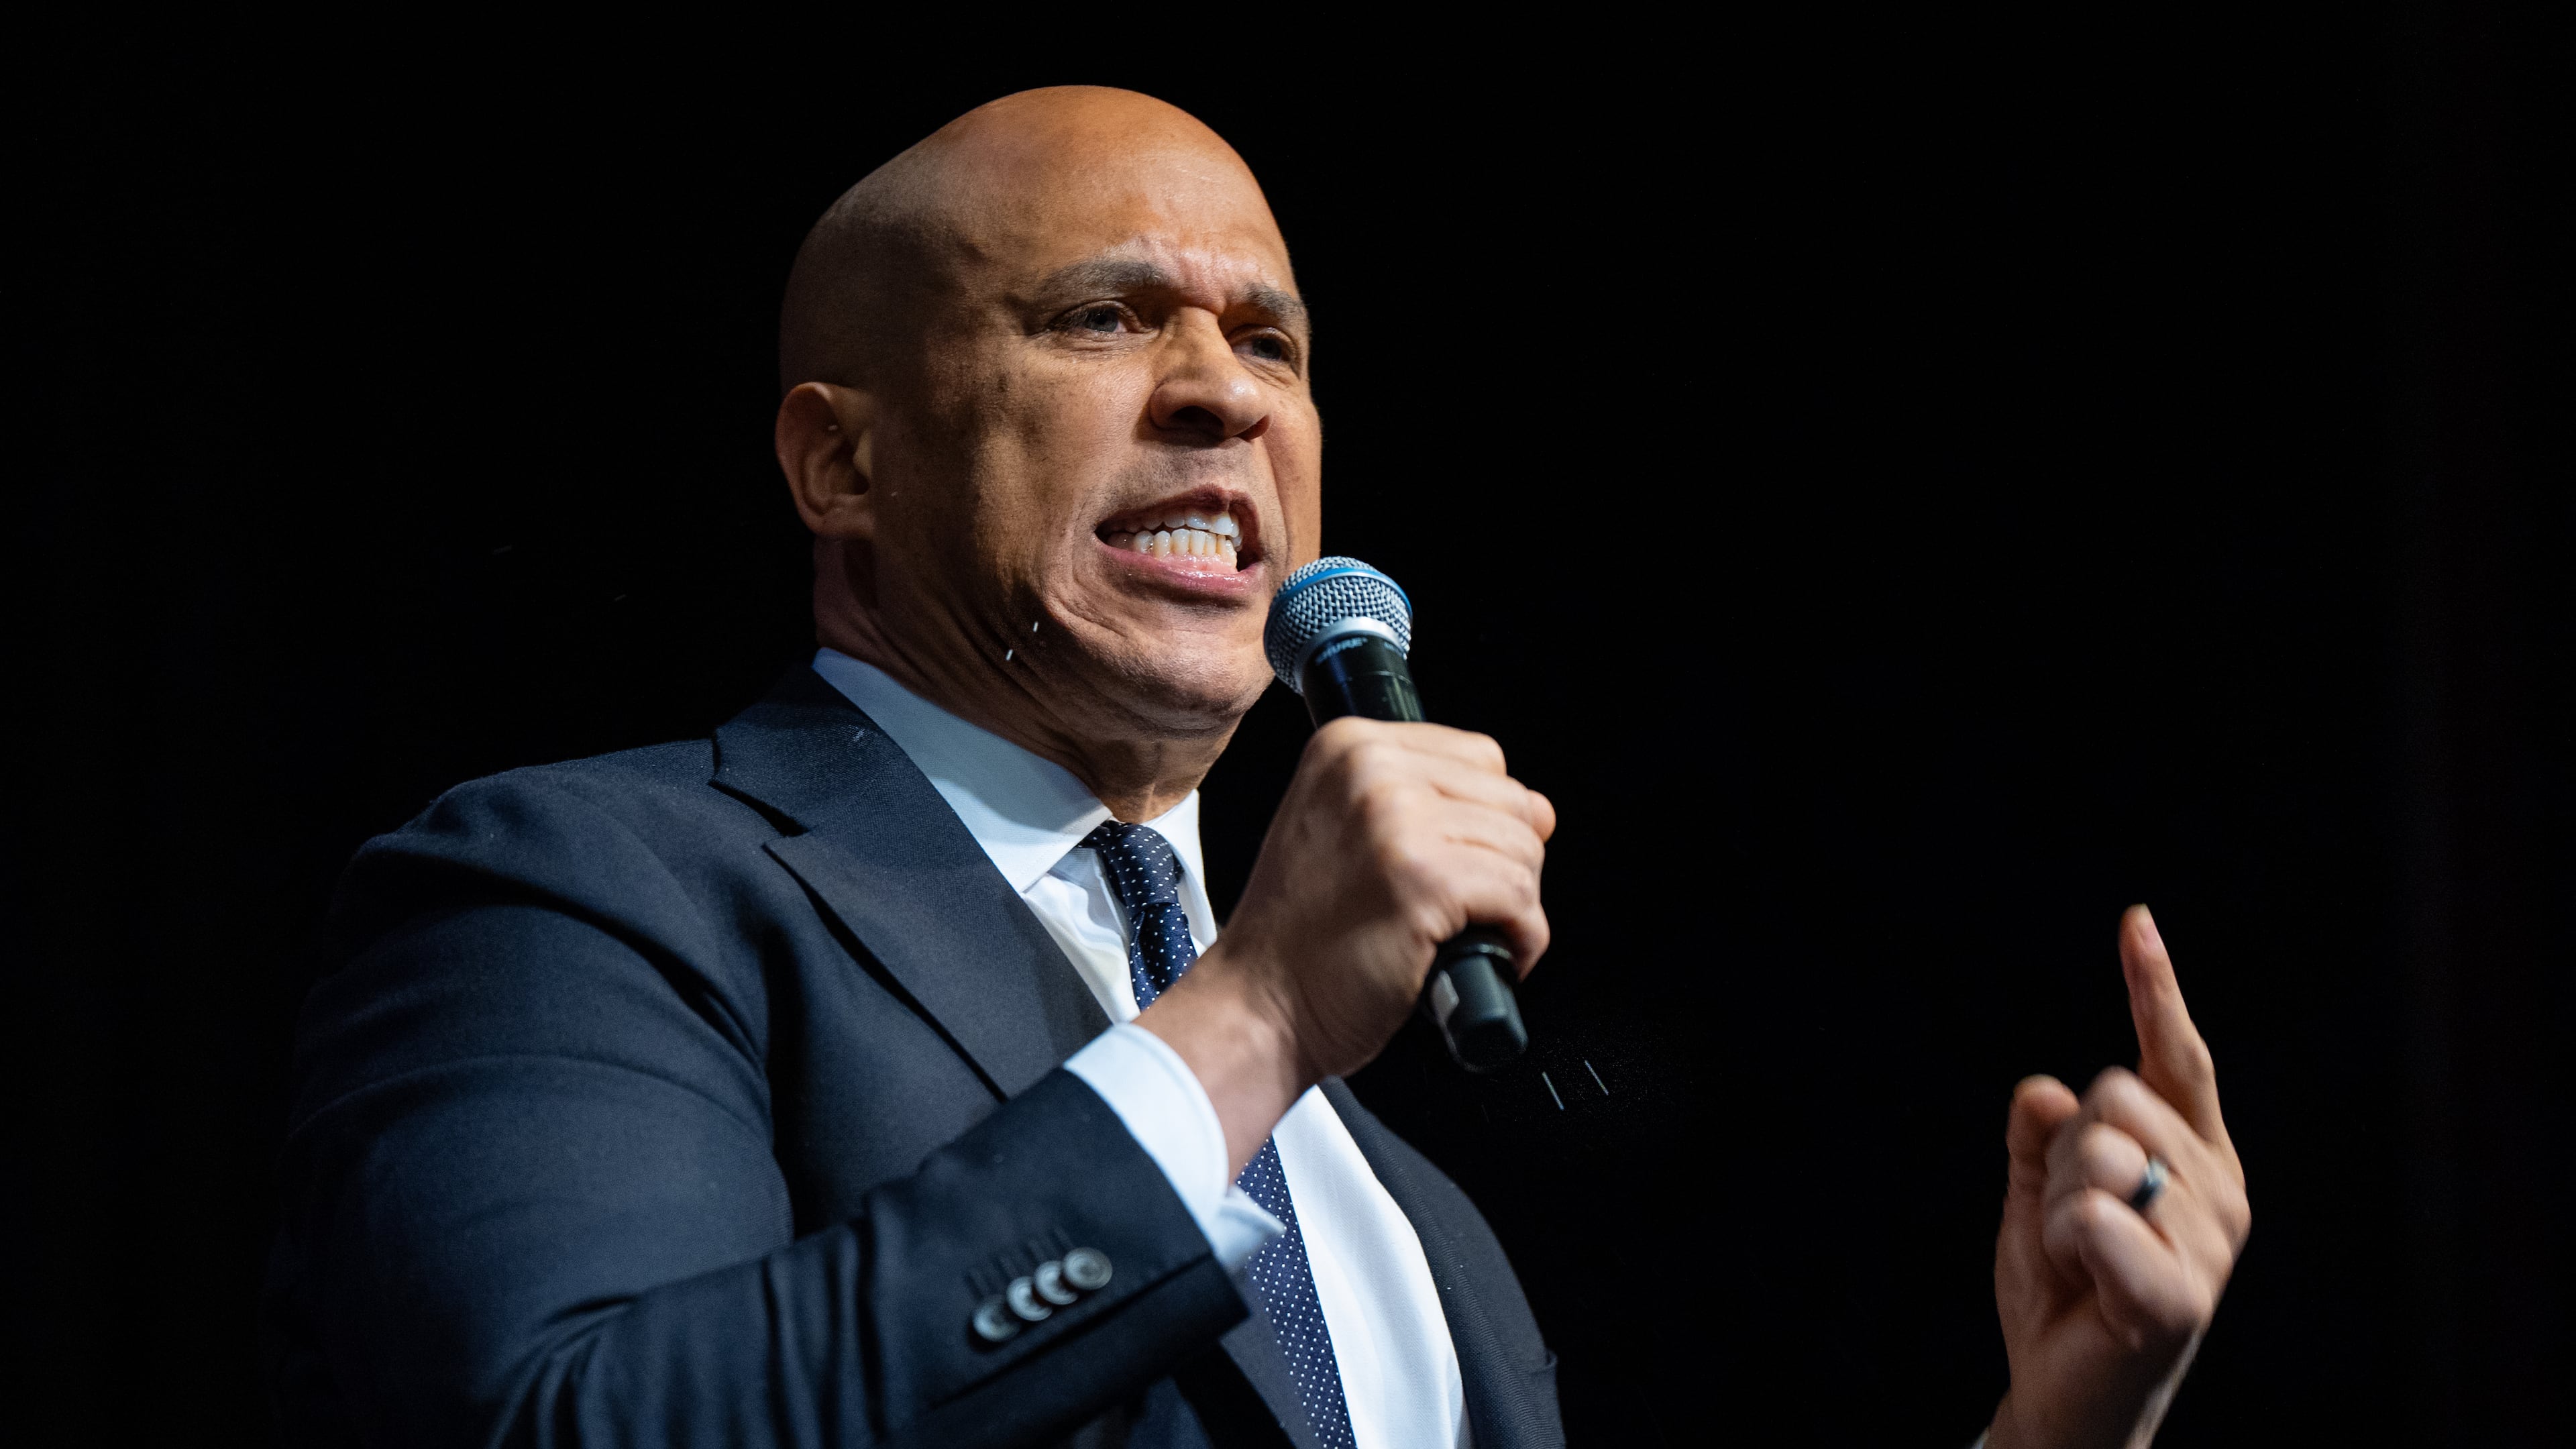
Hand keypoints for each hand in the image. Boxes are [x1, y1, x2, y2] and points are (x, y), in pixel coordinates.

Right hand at [1139, 717, 1553, 1169]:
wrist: (1260, 1006)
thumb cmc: (1299, 936)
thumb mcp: (1339, 825)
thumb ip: (1419, 799)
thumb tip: (1533, 810)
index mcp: (1348, 745)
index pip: (1481, 756)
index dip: (1487, 818)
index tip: (1462, 861)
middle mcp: (1371, 769)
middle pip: (1512, 801)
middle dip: (1508, 863)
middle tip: (1469, 907)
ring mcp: (1397, 822)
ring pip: (1523, 850)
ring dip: (1516, 904)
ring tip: (1471, 932)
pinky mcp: (1425, 880)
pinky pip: (1520, 897)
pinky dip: (1522, 937)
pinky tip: (1490, 954)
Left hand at [1988, 907, 2250, 1448]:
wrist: (2063, 1392)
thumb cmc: (2062, 1290)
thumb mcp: (2038, 1191)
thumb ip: (2042, 1134)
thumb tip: (2043, 1088)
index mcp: (2195, 1156)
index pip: (2176, 1058)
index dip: (2154, 989)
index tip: (2135, 921)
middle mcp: (2217, 1190)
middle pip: (2112, 1094)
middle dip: (2063, 1153)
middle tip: (2072, 1224)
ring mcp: (2206, 1243)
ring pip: (2094, 1151)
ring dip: (2057, 1204)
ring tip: (2077, 1259)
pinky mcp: (2179, 1295)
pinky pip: (2093, 1216)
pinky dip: (2063, 1242)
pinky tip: (2080, 1283)